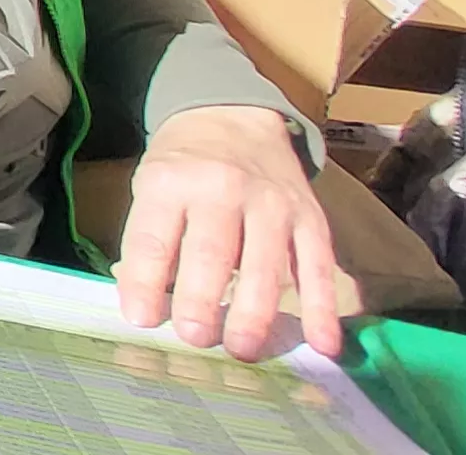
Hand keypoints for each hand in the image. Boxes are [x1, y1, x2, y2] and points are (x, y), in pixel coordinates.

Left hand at [119, 105, 353, 360]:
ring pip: (265, 265)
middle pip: (212, 253)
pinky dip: (322, 308)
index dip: (146, 282)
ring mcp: (272, 204)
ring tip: (241, 350)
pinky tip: (323, 344)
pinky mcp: (310, 217)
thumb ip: (149, 241)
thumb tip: (145, 305)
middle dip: (201, 302)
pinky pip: (318, 267)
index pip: (154, 238)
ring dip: (254, 314)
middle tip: (194, 340)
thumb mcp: (150, 187)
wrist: (233, 115)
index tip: (142, 320)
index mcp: (170, 181)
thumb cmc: (182, 165)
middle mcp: (222, 189)